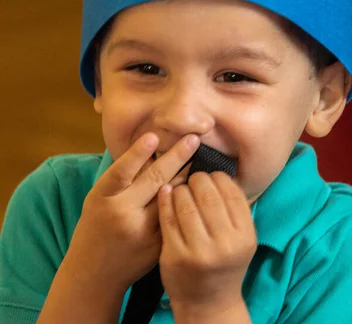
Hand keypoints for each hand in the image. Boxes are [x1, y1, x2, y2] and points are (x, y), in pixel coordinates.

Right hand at [64, 132, 199, 293]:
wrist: (93, 274)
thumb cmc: (96, 226)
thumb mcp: (99, 198)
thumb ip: (121, 177)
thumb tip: (150, 147)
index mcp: (102, 198)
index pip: (122, 171)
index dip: (137, 153)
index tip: (154, 136)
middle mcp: (122, 214)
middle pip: (153, 180)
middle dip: (176, 157)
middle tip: (193, 138)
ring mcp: (142, 232)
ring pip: (169, 197)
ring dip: (186, 176)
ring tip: (200, 157)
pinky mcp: (157, 246)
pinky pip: (175, 216)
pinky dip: (184, 200)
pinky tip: (196, 186)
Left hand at [158, 171, 256, 311]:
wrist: (208, 305)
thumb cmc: (225, 264)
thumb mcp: (241, 239)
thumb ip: (234, 209)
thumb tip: (219, 171)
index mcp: (244, 236)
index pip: (231, 192)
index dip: (219, 177)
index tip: (211, 175)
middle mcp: (224, 244)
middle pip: (208, 194)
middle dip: (198, 179)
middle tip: (193, 178)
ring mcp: (198, 251)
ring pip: (185, 202)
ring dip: (180, 188)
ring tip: (180, 188)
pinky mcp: (174, 255)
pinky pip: (167, 217)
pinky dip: (166, 199)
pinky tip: (165, 192)